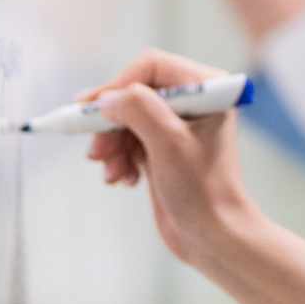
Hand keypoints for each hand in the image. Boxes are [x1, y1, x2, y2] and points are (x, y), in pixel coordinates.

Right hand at [85, 46, 304, 303]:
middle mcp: (193, 101)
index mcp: (206, 87)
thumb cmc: (203, 189)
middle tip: (96, 151)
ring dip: (111, 144)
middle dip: (111, 122)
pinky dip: (119, 157)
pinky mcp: (163, 149)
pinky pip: (128, 140)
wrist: (214, 236)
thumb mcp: (168, 143)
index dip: (117, 84)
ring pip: (126, 118)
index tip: (91, 109)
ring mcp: (177, 125)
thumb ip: (139, 109)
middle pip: (134, 93)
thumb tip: (107, 98)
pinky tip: (122, 179)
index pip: (150, 66)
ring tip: (112, 172)